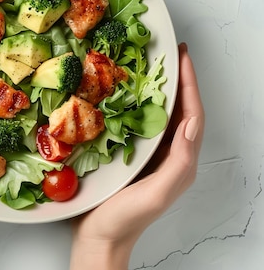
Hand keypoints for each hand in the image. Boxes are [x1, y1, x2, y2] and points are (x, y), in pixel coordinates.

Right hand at [70, 43, 204, 268]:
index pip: (191, 114)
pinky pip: (138, 123)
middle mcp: (168, 154)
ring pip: (159, 114)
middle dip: (177, 80)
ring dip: (158, 88)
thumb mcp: (156, 193)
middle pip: (179, 109)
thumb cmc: (125, 220)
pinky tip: (124, 93)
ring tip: (150, 65)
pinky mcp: (129, 156)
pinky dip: (136, 104)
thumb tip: (192, 124)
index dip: (189, 84)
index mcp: (180, 161)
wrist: (98, 237)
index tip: (181, 57)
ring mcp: (149, 155)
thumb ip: (179, 161)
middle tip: (169, 53)